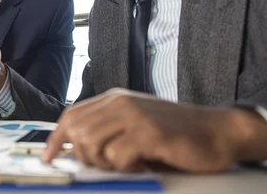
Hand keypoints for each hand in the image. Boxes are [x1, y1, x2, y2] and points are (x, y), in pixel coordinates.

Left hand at [43, 88, 266, 172]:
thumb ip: (108, 128)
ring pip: (93, 144)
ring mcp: (135, 116)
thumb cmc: (175, 132)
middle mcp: (120, 103)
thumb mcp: (136, 122)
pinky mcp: (149, 133)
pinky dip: (127, 168)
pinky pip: (118, 156)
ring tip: (129, 163)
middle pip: (77, 132)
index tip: (49, 158)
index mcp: (114, 99)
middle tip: (107, 165)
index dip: (56, 139)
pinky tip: (144, 163)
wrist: (218, 131)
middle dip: (84, 156)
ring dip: (106, 163)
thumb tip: (75, 149)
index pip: (71, 116)